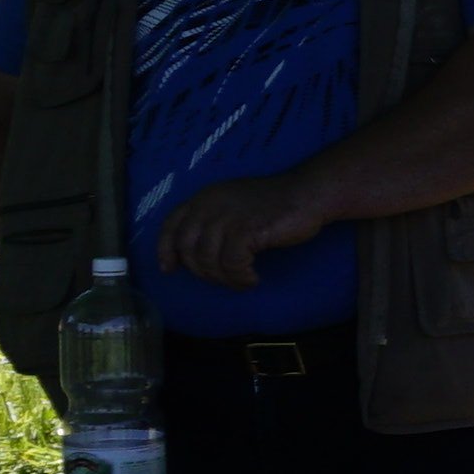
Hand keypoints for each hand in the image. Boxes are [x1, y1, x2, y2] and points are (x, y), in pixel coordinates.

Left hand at [157, 170, 327, 287]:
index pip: (171, 225)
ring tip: (242, 280)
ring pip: (208, 261)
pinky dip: (240, 277)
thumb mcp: (234, 204)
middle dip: (202, 272)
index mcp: (204, 198)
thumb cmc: (275, 204)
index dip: (165, 250)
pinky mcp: (245, 230)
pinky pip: (231, 265)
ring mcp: (227, 217)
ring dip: (224, 278)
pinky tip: (252, 278)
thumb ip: (212, 220)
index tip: (169, 268)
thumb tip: (195, 252)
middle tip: (225, 278)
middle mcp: (209, 205)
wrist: (308, 193)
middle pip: (188, 249)